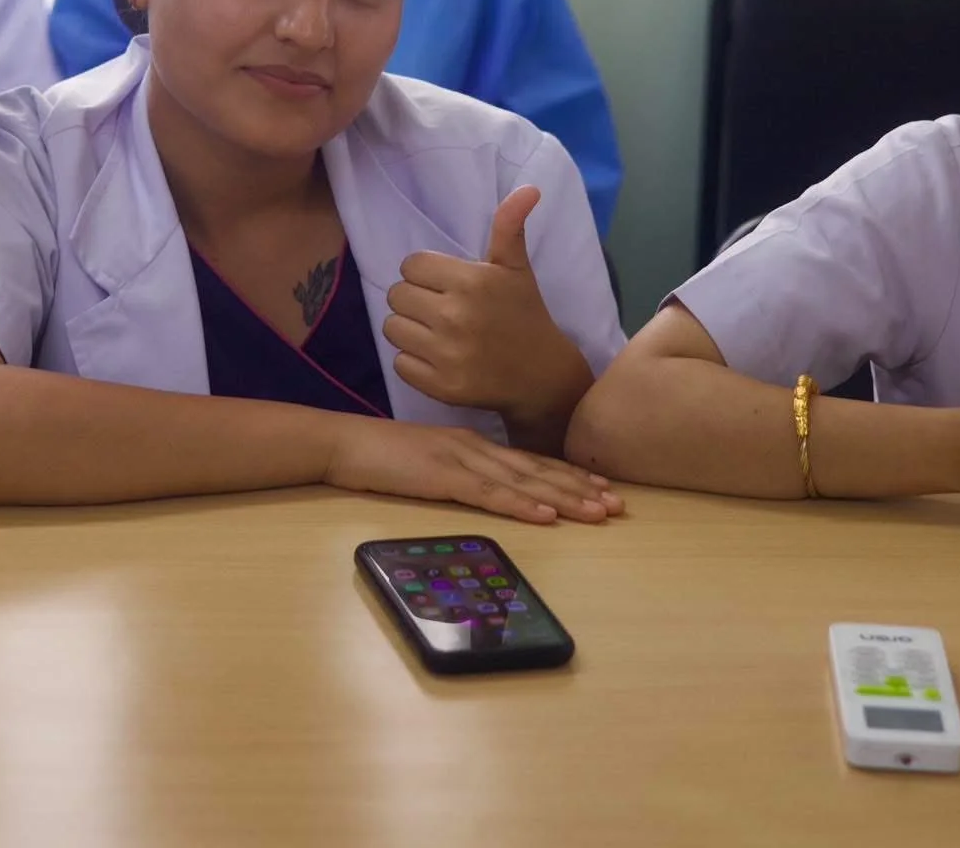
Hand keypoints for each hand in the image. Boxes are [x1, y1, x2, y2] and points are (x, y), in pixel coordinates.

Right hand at [324, 414, 624, 524]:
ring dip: (565, 498)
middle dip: (581, 488)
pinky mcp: (441, 476)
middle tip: (618, 503)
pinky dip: (521, 505)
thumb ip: (458, 471)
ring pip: (523, 482)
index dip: (569, 475)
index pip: (530, 462)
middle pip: (537, 470)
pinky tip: (547, 516)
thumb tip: (486, 489)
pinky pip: (489, 494)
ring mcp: (460, 460)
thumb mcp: (428, 462)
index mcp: (473, 444)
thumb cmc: (379, 456)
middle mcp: (475, 447)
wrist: (341, 443)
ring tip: (598, 511)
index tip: (602, 487)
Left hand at [384, 187, 589, 425]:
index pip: (411, 265)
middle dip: (414, 299)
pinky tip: (438, 358)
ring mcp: (446, 354)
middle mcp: (455, 316)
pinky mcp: (441, 386)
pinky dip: (413, 361)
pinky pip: (400, 363)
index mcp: (471, 281)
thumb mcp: (516, 269)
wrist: (542, 376)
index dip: (424, 273)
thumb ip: (510, 227)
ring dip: (409, 329)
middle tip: (438, 308)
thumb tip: (529, 188)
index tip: (445, 284)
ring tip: (435, 332)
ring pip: (392, 328)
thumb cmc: (525, 314)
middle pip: (396, 295)